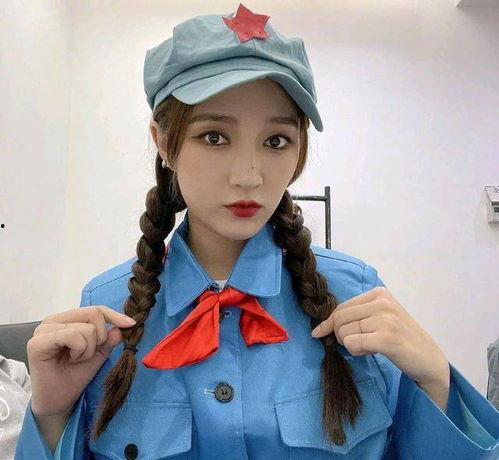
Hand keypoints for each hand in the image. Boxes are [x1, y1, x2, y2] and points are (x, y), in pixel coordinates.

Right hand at [27, 306, 136, 416]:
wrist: (59, 401)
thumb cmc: (75, 376)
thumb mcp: (98, 353)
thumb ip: (109, 338)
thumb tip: (124, 325)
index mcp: (65, 319)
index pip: (95, 309)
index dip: (114, 316)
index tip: (131, 324)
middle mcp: (52, 320)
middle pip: (93, 314)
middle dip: (100, 337)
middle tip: (89, 354)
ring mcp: (43, 330)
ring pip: (86, 327)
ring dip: (89, 348)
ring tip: (77, 359)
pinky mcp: (37, 342)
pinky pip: (73, 335)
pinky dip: (80, 350)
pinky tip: (71, 360)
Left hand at [311, 287, 449, 386]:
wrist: (429, 360)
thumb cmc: (401, 339)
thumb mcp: (379, 318)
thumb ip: (355, 316)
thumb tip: (320, 328)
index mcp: (379, 293)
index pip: (341, 307)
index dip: (329, 322)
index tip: (320, 333)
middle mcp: (382, 302)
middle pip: (339, 319)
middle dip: (339, 335)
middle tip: (356, 344)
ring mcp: (386, 319)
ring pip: (344, 332)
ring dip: (351, 345)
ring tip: (369, 346)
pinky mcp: (387, 338)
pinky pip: (353, 344)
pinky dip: (356, 351)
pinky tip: (371, 352)